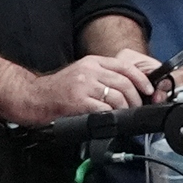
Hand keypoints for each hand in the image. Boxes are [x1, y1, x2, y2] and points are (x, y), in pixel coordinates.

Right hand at [33, 53, 159, 117]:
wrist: (35, 97)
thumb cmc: (59, 90)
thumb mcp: (82, 74)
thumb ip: (102, 76)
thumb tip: (127, 87)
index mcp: (92, 62)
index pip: (125, 66)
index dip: (141, 78)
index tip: (148, 89)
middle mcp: (90, 70)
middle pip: (124, 82)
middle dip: (136, 98)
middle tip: (136, 108)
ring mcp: (84, 85)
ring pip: (117, 96)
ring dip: (125, 109)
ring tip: (124, 115)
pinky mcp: (79, 101)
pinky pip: (105, 109)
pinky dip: (112, 116)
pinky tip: (110, 120)